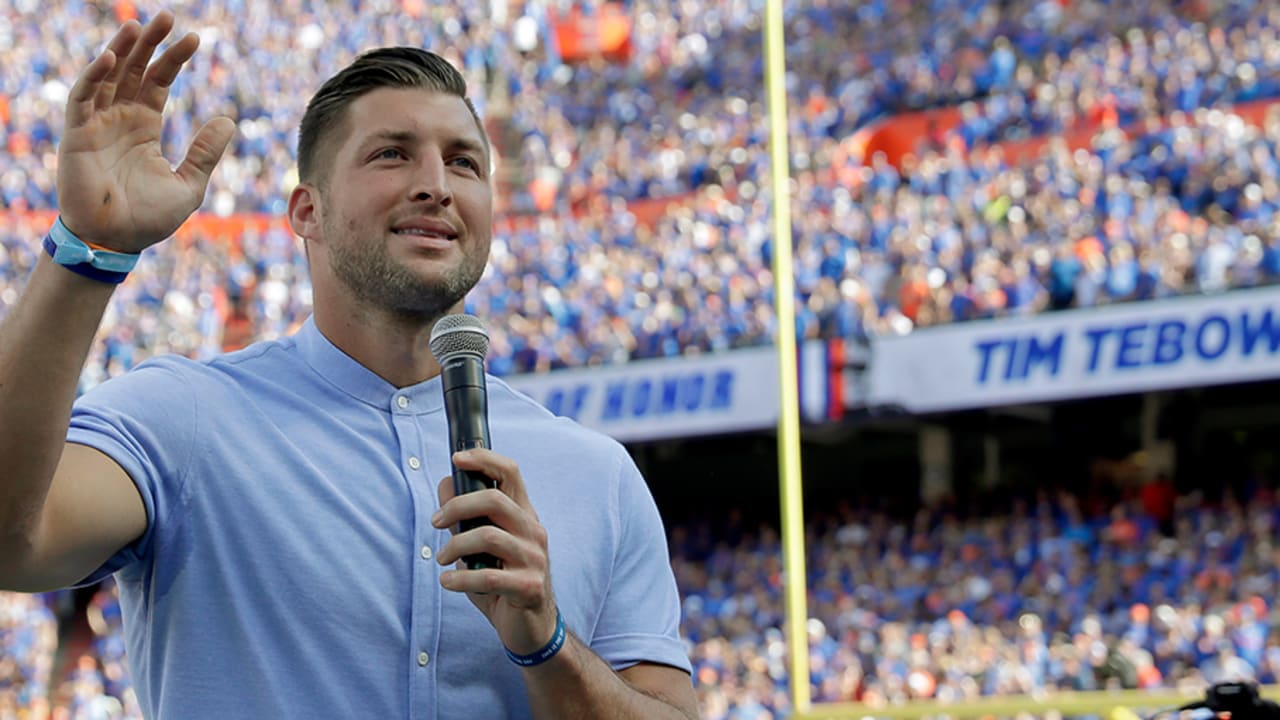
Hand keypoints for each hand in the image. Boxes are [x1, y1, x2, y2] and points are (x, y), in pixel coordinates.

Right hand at [57, 11, 234, 251]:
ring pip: (108, 76)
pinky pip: (83, 98)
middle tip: (167, 16)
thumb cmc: (149, 218)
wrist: (116, 242)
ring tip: (139, 26)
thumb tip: (228, 120)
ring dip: (122, 50)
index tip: (195, 39)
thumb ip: (205, 152)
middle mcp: (120, 119)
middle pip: (135, 71)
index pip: (158, 82)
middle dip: (149, 43)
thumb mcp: (188, 184)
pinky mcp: (77, 135)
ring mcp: (97, 124)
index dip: (174, 59)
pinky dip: (95, 76)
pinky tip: (112, 58)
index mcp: (145, 127)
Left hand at [433, 449, 559, 655]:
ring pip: (488, 537)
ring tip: (442, 559)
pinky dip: (461, 579)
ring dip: (455, 547)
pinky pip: (489, 577)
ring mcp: (534, 560)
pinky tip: (448, 583)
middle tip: (436, 521)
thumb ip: (467, 518)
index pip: (511, 473)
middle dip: (457, 507)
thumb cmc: (504, 583)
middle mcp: (533, 532)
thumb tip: (446, 484)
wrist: (531, 628)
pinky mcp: (529, 588)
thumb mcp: (483, 547)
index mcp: (524, 516)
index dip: (484, 459)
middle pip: (495, 500)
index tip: (456, 458)